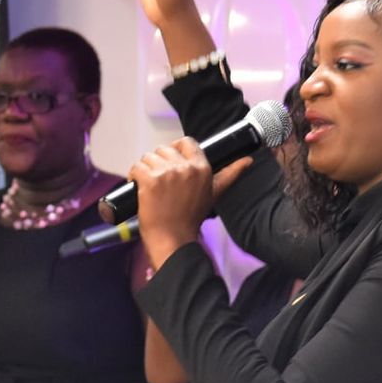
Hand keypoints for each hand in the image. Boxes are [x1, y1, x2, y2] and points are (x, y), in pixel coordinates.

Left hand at [125, 137, 252, 259]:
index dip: (175, 150)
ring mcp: (167, 173)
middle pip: (163, 149)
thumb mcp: (215, 193)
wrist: (173, 239)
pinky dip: (133, 177)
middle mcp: (186, 168)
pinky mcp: (150, 180)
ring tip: (149, 188)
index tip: (170, 165)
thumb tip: (247, 160)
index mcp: (202, 168)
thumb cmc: (191, 218)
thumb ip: (231, 174)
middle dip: (157, 163)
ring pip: (147, 157)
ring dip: (144, 170)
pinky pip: (136, 167)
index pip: (186, 142)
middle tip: (159, 183)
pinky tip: (139, 190)